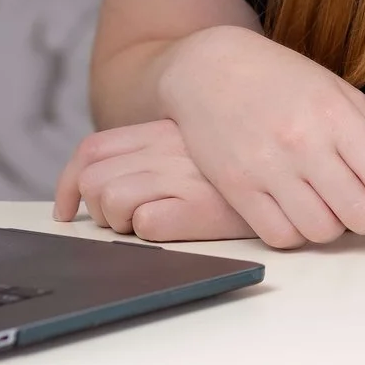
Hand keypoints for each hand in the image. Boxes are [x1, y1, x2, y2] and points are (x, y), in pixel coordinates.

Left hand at [52, 119, 255, 241]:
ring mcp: (183, 176)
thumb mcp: (199, 147)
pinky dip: (150, 231)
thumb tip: (108, 187)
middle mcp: (167, 149)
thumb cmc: (246, 168)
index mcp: (162, 132)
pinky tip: (176, 227)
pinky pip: (147, 223)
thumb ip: (158, 154)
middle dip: (97, 210)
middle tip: (123, 222)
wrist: (299, 174)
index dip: (68, 183)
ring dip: (120, 223)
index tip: (65, 209)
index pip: (93, 149)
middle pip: (94, 179)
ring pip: (112, 201)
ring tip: (151, 224)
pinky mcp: (200, 206)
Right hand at [150, 24, 364, 247]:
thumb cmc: (279, 78)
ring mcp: (267, 168)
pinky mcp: (237, 188)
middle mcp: (303, 143)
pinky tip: (293, 210)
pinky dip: (294, 232)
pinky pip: (280, 236)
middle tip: (357, 202)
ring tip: (323, 205)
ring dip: (330, 226)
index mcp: (334, 115)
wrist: (209, 68)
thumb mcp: (333, 87)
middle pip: (360, 216)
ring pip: (322, 232)